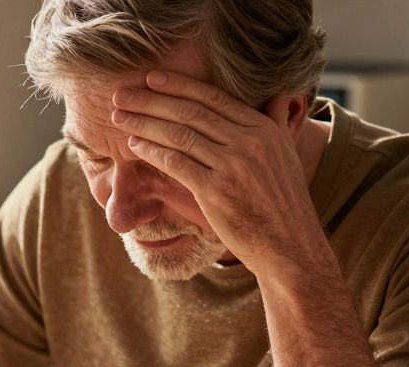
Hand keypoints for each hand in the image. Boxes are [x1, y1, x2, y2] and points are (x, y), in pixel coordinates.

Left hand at [110, 71, 325, 276]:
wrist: (289, 246)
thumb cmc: (283, 203)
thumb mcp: (288, 154)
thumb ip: (278, 122)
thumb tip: (281, 94)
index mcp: (263, 128)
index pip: (213, 97)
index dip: (179, 85)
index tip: (152, 78)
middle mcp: (249, 141)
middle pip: (190, 112)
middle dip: (151, 100)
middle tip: (122, 93)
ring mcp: (232, 166)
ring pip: (179, 134)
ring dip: (144, 123)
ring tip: (119, 117)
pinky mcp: (215, 191)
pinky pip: (176, 162)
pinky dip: (152, 150)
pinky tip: (134, 145)